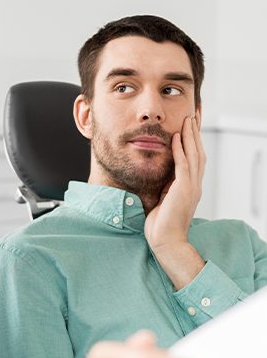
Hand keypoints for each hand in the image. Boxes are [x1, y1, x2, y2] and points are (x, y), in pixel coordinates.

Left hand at [144, 116, 204, 251]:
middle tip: (193, 115)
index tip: (190, 126)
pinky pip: (183, 166)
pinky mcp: (184, 191)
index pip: (194, 159)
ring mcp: (191, 187)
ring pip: (194, 155)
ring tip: (187, 120)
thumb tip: (159, 175)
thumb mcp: (163, 200)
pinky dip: (181, 150)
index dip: (193, 141)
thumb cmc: (160, 225)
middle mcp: (194, 185)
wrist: (165, 242)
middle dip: (195, 133)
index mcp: (190, 187)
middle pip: (198, 153)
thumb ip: (165, 186)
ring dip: (190, 136)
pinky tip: (177, 138)